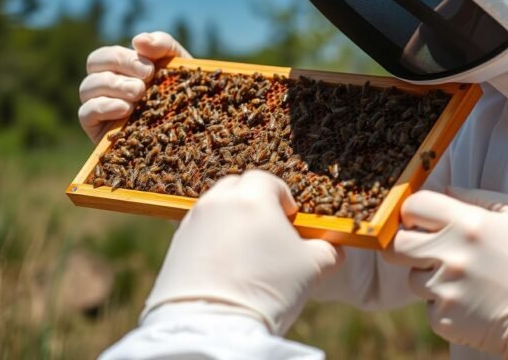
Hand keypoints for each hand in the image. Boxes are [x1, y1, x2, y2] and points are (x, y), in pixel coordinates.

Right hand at [78, 31, 190, 141]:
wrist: (192, 128)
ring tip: (138, 94)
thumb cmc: (183, 92)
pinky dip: (103, 107)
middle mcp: (106, 84)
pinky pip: (86, 113)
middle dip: (119, 67)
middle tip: (145, 80)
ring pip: (87, 87)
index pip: (106, 54)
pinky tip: (125, 109)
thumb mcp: (178, 65)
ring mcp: (99, 107)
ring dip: (114, 87)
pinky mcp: (97, 130)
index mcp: (120, 68)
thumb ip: (162, 45)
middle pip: (94, 64)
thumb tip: (138, 40)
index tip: (151, 70)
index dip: (124, 58)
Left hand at [143, 170, 343, 334]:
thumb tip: (332, 248)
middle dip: (253, 203)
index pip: (269, 180)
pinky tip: (225, 267)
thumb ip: (327, 249)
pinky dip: (212, 241)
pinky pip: (198, 232)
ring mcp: (192, 222)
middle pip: (237, 187)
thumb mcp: (313, 268)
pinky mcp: (175, 246)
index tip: (290, 220)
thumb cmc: (268, 289)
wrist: (214, 326)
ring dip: (231, 222)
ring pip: (216, 209)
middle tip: (268, 232)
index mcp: (253, 196)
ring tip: (245, 253)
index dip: (283, 198)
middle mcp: (218, 202)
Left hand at [384, 187, 507, 358]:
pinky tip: (469, 301)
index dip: (413, 211)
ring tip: (462, 279)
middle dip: (408, 244)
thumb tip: (446, 190)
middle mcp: (452, 255)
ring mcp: (446, 290)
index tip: (421, 220)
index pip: (414, 206)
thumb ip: (477, 196)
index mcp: (468, 224)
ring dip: (430, 277)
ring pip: (413, 277)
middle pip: (397, 244)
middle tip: (427, 249)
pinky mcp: (444, 318)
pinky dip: (443, 304)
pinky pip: (428, 306)